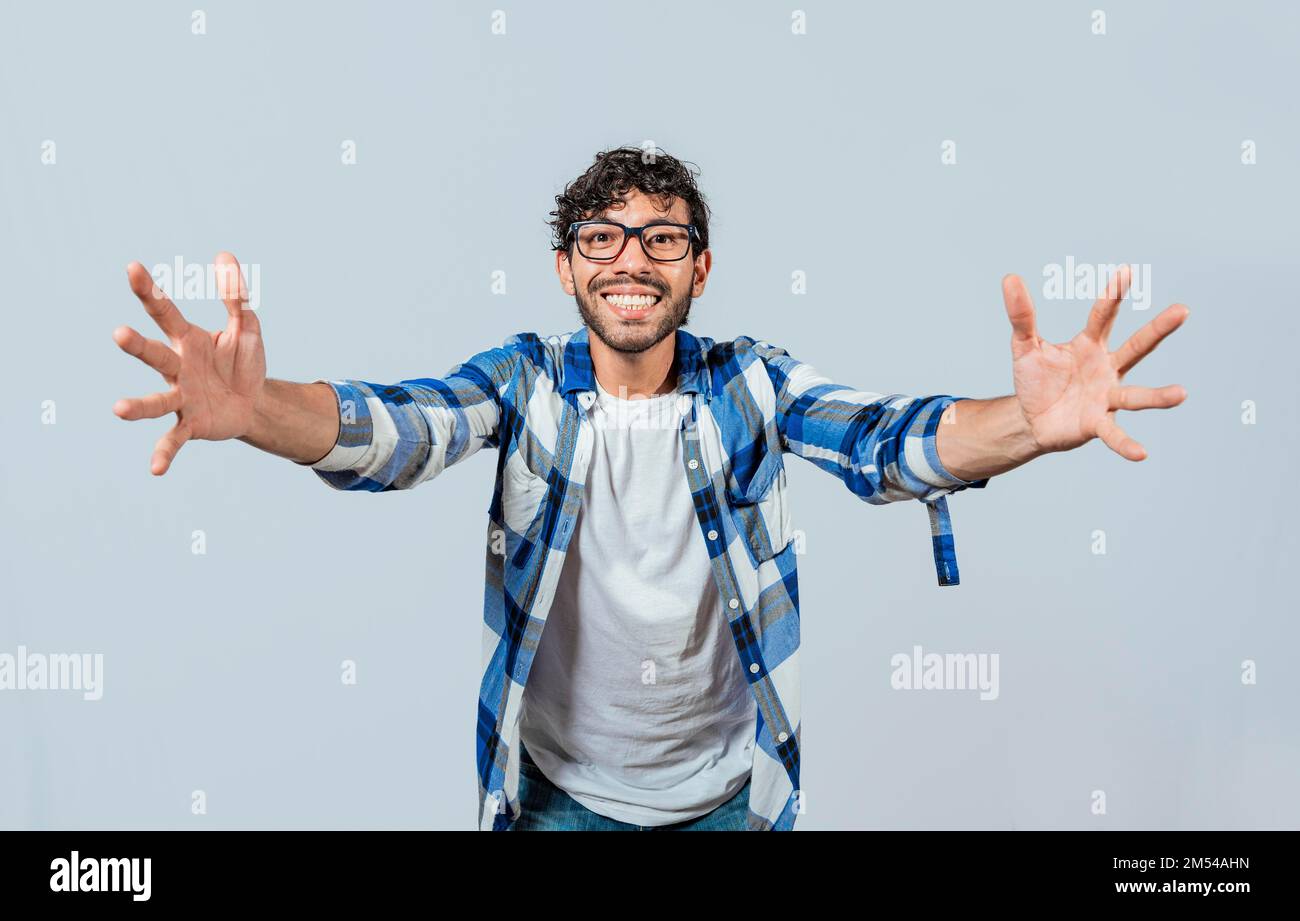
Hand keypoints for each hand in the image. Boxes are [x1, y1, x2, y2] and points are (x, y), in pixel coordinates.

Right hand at [113, 252, 266, 474]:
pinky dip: (164, 453)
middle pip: (154, 354)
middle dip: (137, 346)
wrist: (253, 402)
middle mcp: (177, 368)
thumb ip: (236, 295)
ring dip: (138, 406)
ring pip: (156, 400)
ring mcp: (181, 397)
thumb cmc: (240, 360)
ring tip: (118, 409)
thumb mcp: (246, 326)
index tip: (132, 268)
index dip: (149, 290)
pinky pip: (175, 439)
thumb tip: (224, 256)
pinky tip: (155, 470)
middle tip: (119, 334)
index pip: (164, 311)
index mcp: (188, 340)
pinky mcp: (192, 423)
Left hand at [1002, 265, 1187, 460]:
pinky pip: (1114, 434)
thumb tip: (1009, 278)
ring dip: (1157, 396)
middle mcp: (1106, 368)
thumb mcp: (1025, 346)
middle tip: (1182, 310)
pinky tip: (1141, 453)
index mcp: (1090, 345)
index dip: (1112, 295)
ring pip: (1135, 395)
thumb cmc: (1036, 380)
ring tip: (1181, 394)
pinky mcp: (1096, 423)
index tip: (1124, 272)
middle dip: (1158, 329)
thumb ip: (1021, 315)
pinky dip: (1125, 444)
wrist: (1031, 419)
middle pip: (1136, 347)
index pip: (1102, 317)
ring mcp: (1105, 396)